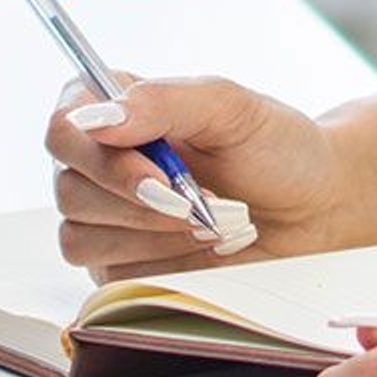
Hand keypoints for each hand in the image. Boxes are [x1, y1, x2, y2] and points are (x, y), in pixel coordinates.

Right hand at [41, 73, 353, 278]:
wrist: (314, 211)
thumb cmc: (276, 149)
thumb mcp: (231, 107)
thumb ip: (164, 101)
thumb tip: (96, 118)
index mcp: (116, 112)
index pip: (63, 125)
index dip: (96, 154)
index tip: (157, 169)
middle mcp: (100, 165)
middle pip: (68, 189)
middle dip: (138, 201)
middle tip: (196, 200)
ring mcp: (107, 221)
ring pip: (80, 238)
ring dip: (151, 233)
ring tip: (209, 222)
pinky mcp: (122, 268)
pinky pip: (109, 276)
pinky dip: (159, 263)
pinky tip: (202, 247)